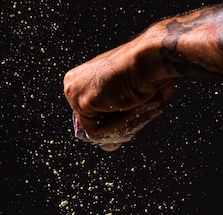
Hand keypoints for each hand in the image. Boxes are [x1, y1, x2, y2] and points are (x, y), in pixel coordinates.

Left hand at [63, 35, 175, 150]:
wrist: (149, 59)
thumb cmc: (146, 73)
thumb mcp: (128, 97)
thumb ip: (115, 119)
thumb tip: (108, 146)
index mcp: (82, 78)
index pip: (93, 116)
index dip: (117, 119)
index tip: (136, 107)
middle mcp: (73, 84)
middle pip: (93, 124)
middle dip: (118, 123)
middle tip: (139, 105)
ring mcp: (73, 93)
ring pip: (96, 130)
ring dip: (122, 122)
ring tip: (138, 102)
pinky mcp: (81, 102)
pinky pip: (97, 132)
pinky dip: (117, 125)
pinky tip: (128, 104)